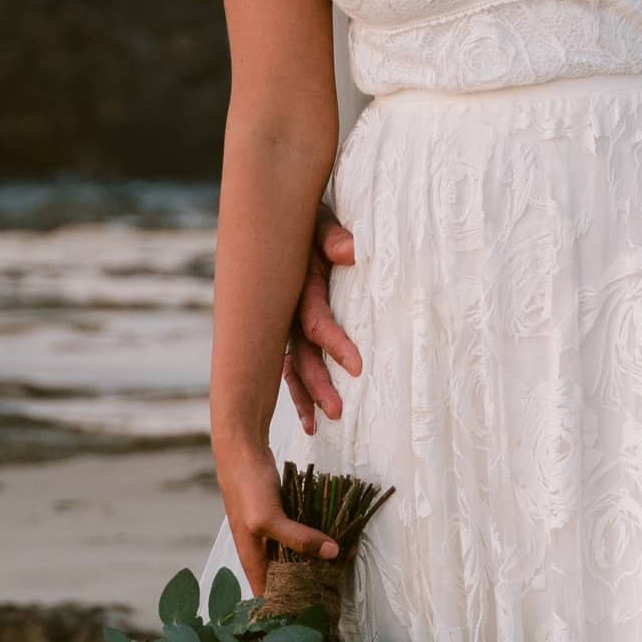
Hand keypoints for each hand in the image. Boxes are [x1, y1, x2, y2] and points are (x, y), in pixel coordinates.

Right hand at [221, 444, 339, 603]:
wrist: (241, 447)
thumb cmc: (247, 486)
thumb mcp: (268, 518)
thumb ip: (298, 538)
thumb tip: (332, 554)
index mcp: (251, 557)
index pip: (267, 595)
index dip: (285, 609)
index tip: (310, 619)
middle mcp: (260, 549)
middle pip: (283, 577)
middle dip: (304, 586)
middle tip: (331, 596)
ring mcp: (270, 532)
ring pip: (293, 556)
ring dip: (312, 563)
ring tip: (337, 573)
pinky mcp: (280, 515)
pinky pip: (300, 535)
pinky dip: (314, 540)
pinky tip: (333, 542)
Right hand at [282, 212, 360, 433]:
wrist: (286, 216)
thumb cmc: (310, 219)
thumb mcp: (319, 220)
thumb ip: (332, 235)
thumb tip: (351, 251)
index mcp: (296, 285)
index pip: (314, 322)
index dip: (335, 344)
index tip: (357, 368)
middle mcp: (284, 308)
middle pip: (300, 353)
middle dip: (317, 384)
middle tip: (338, 412)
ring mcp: (283, 320)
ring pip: (292, 363)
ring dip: (305, 394)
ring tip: (320, 425)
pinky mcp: (287, 325)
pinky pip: (291, 362)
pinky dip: (299, 389)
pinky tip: (309, 418)